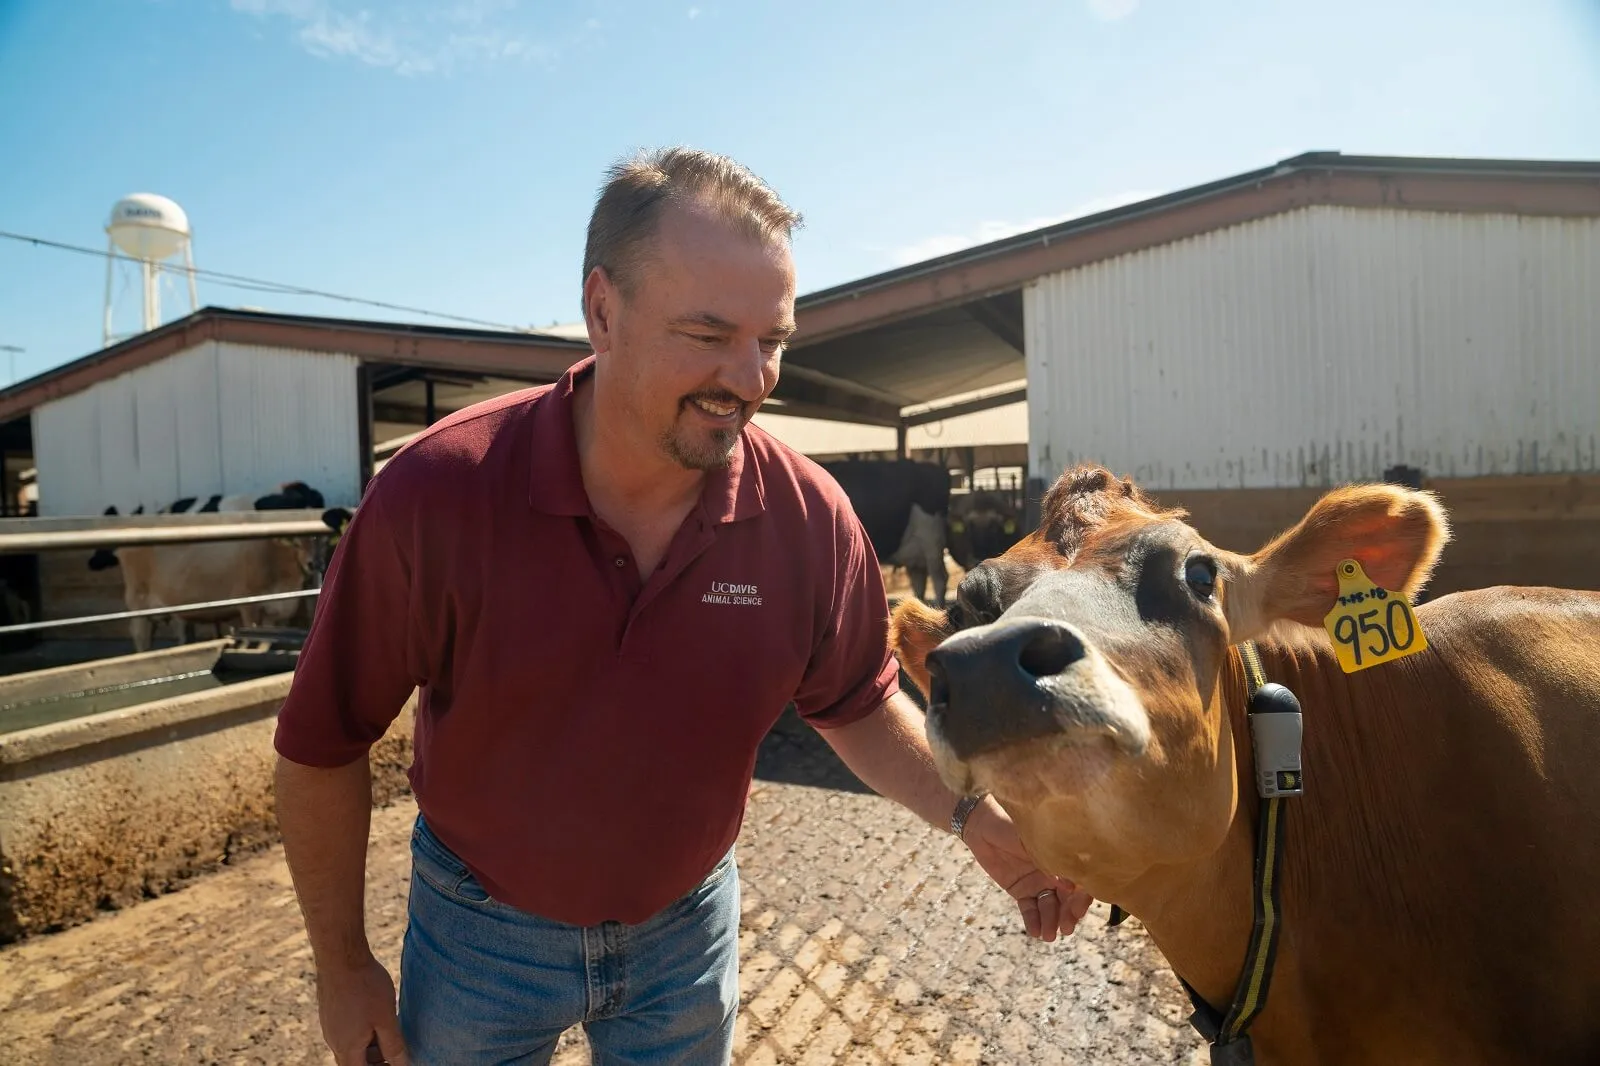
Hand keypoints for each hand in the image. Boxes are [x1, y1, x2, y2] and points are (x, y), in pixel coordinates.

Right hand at [314, 953, 408, 1064]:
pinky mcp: (330, 1012)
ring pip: (352, 1046)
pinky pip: (347, 1031)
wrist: (340, 957)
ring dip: (370, 1046)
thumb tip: (401, 1064)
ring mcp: (330, 1026)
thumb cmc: (365, 987)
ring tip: (389, 1030)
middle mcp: (334, 1041)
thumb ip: (393, 1045)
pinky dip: (362, 1032)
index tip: (395, 1062)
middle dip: (376, 1061)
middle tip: (396, 1050)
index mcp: (347, 1049)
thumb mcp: (386, 1018)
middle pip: (356, 1062)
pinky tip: (375, 1015)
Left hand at [960, 797, 1094, 941]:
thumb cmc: (1013, 825)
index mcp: (1063, 858)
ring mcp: (1038, 883)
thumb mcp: (1033, 843)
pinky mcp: (1021, 891)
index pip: (1081, 882)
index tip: (1078, 911)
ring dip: (1051, 922)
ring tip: (1048, 936)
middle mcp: (1055, 873)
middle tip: (1065, 928)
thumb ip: (1050, 864)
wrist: (982, 824)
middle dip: (1068, 914)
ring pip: (1049, 907)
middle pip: (1067, 899)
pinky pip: (1030, 909)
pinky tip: (1036, 933)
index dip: (1082, 898)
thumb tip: (1071, 886)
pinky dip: (1033, 921)